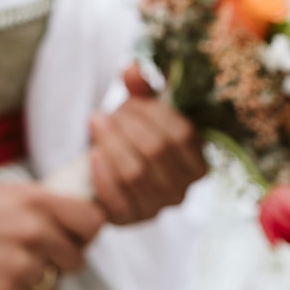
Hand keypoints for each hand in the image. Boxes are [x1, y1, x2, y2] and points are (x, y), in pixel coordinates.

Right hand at [0, 181, 104, 289]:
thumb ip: (34, 204)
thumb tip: (65, 216)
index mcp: (34, 201)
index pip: (93, 221)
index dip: (86, 232)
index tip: (75, 237)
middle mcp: (33, 233)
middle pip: (75, 260)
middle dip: (59, 261)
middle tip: (31, 256)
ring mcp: (19, 268)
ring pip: (51, 286)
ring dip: (34, 282)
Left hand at [88, 63, 207, 224]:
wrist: (105, 172)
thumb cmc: (130, 137)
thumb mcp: (140, 109)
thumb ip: (141, 88)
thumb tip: (132, 69)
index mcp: (197, 161)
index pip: (183, 134)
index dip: (155, 113)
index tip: (131, 102)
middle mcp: (183, 189)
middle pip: (157, 151)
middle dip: (128, 126)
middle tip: (106, 113)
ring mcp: (157, 208)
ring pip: (135, 173)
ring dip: (111, 143)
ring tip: (96, 124)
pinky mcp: (130, 220)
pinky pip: (117, 199)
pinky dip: (103, 174)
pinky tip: (93, 155)